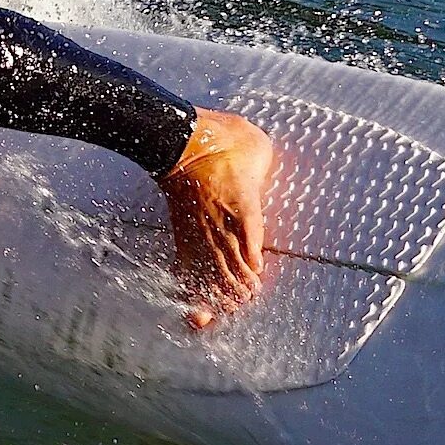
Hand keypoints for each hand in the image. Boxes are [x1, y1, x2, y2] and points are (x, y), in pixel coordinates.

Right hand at [159, 108, 276, 325]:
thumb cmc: (224, 139)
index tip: (257, 278)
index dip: (253, 268)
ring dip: (215, 290)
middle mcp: (222, 223)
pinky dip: (189, 278)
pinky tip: (189, 289)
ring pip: (209, 268)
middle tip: (242, 301)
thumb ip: (263, 169)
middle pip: (231, 267)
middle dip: (237, 289)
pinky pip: (185, 259)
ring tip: (222, 306)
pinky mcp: (181, 225)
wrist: (183, 137)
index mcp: (245, 208)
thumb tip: (263, 169)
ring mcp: (199, 226)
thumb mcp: (258, 150)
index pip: (252, 249)